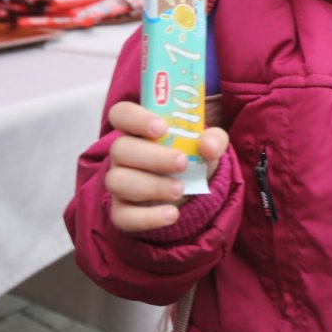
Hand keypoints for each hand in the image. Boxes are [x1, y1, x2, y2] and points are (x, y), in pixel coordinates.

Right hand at [105, 101, 228, 232]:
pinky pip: (123, 216)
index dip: (135, 118)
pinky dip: (148, 217)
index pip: (121, 114)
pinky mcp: (122, 212)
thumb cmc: (193, 160)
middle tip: (182, 163)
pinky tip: (172, 214)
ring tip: (180, 190)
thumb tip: (208, 145)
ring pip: (117, 181)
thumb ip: (214, 139)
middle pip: (120, 149)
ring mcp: (120, 183)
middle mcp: (123, 154)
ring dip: (151, 186)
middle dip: (152, 157)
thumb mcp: (210, 146)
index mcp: (138, 130)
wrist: (193, 195)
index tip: (161, 127)